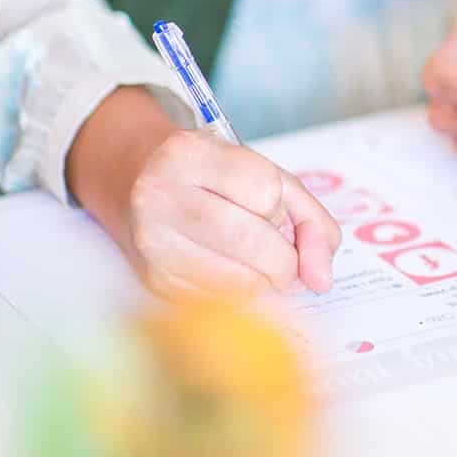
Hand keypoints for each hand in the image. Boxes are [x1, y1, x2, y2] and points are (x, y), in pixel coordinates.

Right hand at [122, 129, 341, 298]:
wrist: (133, 181)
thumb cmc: (208, 176)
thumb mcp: (259, 172)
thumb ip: (308, 217)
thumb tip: (323, 276)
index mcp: (189, 153)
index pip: (265, 191)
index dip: (283, 209)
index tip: (275, 211)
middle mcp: (161, 195)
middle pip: (253, 241)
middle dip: (285, 260)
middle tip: (286, 259)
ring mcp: (152, 241)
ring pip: (239, 282)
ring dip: (263, 279)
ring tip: (254, 260)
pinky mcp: (152, 279)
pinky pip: (219, 302)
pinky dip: (239, 292)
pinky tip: (228, 269)